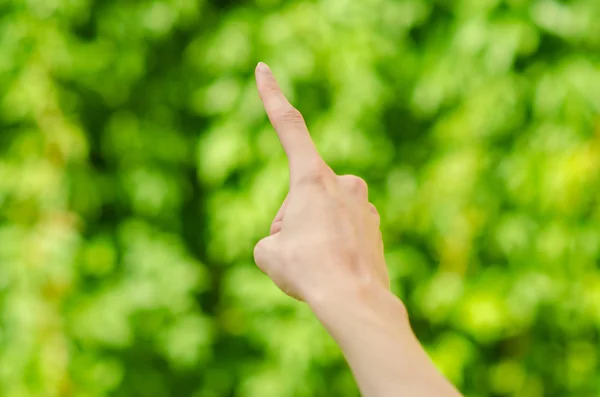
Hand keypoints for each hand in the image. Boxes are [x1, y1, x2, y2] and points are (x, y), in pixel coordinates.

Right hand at [253, 62, 388, 302]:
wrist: (354, 300)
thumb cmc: (307, 270)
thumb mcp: (267, 252)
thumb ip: (274, 237)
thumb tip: (293, 238)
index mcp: (313, 177)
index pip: (289, 127)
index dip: (272, 96)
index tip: (263, 69)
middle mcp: (343, 183)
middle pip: (300, 197)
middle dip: (292, 221)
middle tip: (299, 251)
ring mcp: (363, 205)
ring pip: (321, 216)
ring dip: (312, 235)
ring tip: (318, 263)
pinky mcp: (374, 227)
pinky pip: (341, 232)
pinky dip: (333, 247)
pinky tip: (335, 269)